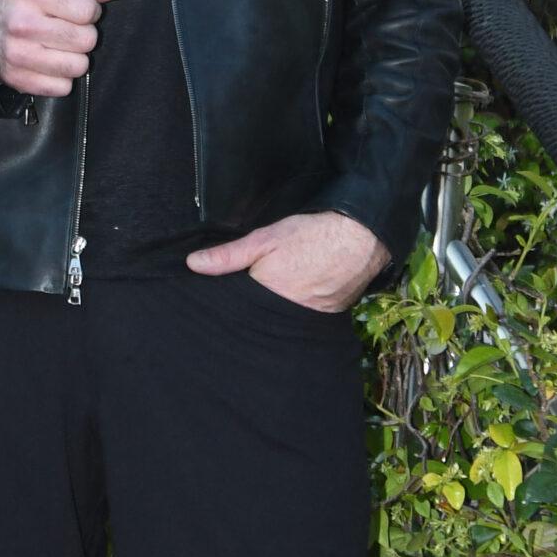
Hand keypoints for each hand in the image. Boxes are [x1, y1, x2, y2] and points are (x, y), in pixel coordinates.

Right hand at [0, 0, 117, 97]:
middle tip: (68, 29)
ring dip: (76, 57)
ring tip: (61, 46)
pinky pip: (63, 87)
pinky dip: (62, 77)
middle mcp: (22, 24)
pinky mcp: (18, 79)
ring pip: (78, 66)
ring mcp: (18, 54)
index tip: (78, 10)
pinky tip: (50, 62)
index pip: (88, 9)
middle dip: (85, 34)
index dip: (91, 9)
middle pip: (86, 39)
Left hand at [186, 210, 387, 312]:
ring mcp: (309, 319)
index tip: (224, 296)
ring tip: (274, 297)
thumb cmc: (311, 235)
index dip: (231, 301)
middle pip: (259, 318)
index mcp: (266, 296)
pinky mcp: (327, 319)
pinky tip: (295, 299)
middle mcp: (287, 314)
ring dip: (274, 313)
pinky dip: (296, 312)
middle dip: (252, 310)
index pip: (238, 308)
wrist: (362, 238)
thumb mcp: (265, 239)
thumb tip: (193, 265)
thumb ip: (228, 256)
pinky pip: (304, 320)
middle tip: (253, 294)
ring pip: (281, 321)